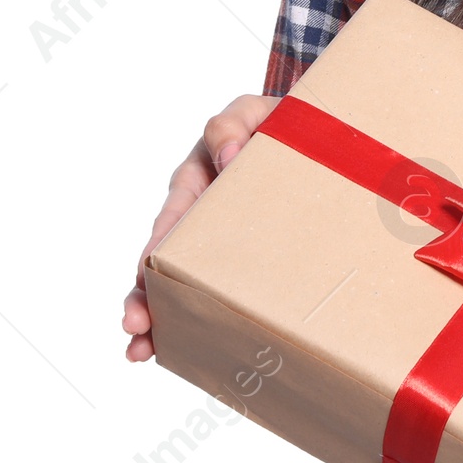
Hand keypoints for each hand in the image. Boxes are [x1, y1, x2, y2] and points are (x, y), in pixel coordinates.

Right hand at [121, 93, 278, 361]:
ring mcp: (222, 239)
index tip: (143, 275)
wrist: (326, 137)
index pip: (173, 217)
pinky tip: (186, 351)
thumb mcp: (258, 111)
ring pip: (183, 281)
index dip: (155, 247)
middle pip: (165, 258)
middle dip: (145, 294)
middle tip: (136, 327)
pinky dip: (200, 317)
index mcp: (201, 180)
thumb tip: (228, 160)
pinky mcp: (247, 257)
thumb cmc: (283, 122)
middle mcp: (203, 216)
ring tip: (143, 350)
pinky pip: (220, 288)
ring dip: (161, 315)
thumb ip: (235, 123)